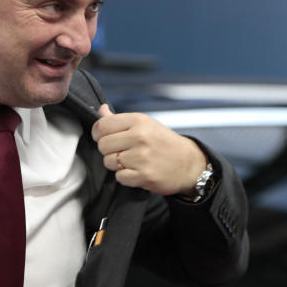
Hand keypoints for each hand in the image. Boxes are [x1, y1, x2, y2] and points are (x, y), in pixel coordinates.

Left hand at [92, 104, 207, 195]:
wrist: (189, 164)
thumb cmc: (164, 143)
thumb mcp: (146, 124)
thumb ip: (120, 119)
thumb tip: (101, 110)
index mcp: (139, 121)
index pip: (102, 125)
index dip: (98, 133)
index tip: (103, 137)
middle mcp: (140, 137)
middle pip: (103, 145)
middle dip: (108, 150)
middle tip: (121, 151)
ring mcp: (142, 157)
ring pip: (108, 162)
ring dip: (116, 164)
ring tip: (131, 161)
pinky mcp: (144, 176)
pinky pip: (119, 177)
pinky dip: (125, 176)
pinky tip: (136, 171)